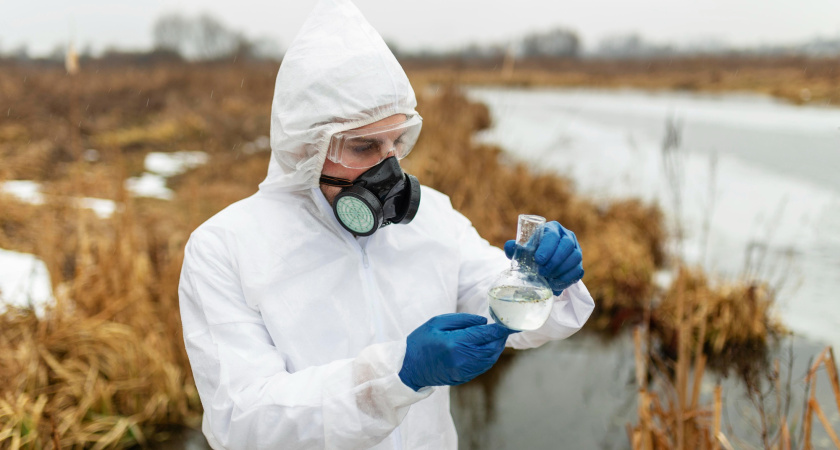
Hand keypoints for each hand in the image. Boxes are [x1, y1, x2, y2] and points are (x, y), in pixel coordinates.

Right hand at [399, 313, 517, 390]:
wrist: (408, 368)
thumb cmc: (420, 342)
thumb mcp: (437, 323)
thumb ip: (462, 320)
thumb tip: (483, 322)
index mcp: (455, 343)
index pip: (485, 335)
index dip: (499, 329)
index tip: (507, 323)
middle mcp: (462, 359)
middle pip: (491, 348)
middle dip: (500, 338)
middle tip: (503, 329)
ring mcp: (463, 370)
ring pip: (489, 359)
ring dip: (496, 348)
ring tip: (497, 338)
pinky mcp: (463, 377)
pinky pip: (482, 366)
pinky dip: (489, 357)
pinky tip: (487, 349)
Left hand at [504, 221, 583, 295]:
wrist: (542, 263)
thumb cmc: (532, 252)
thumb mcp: (522, 249)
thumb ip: (514, 248)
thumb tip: (509, 247)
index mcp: (552, 229)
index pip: (553, 235)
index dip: (547, 248)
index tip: (538, 260)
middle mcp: (567, 237)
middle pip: (567, 245)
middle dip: (555, 260)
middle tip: (542, 272)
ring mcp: (575, 250)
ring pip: (575, 258)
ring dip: (561, 270)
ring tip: (548, 278)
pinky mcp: (579, 264)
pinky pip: (577, 271)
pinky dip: (567, 279)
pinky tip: (556, 284)